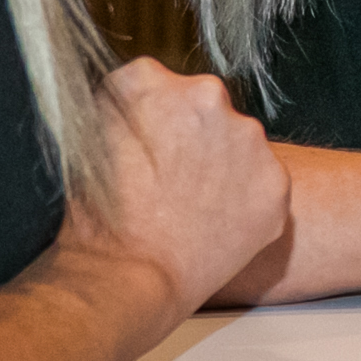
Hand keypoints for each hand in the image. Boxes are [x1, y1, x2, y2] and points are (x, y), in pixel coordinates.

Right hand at [68, 60, 288, 322]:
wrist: (129, 279)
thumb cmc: (96, 220)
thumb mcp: (84, 144)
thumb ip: (117, 111)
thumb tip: (134, 102)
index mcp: (147, 82)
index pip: (154, 84)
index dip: (148, 118)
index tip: (142, 145)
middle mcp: (206, 96)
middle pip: (204, 108)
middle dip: (191, 136)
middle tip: (167, 180)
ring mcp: (247, 138)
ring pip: (238, 143)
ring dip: (222, 165)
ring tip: (188, 206)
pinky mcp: (276, 180)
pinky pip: (263, 181)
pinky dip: (246, 198)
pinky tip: (215, 222)